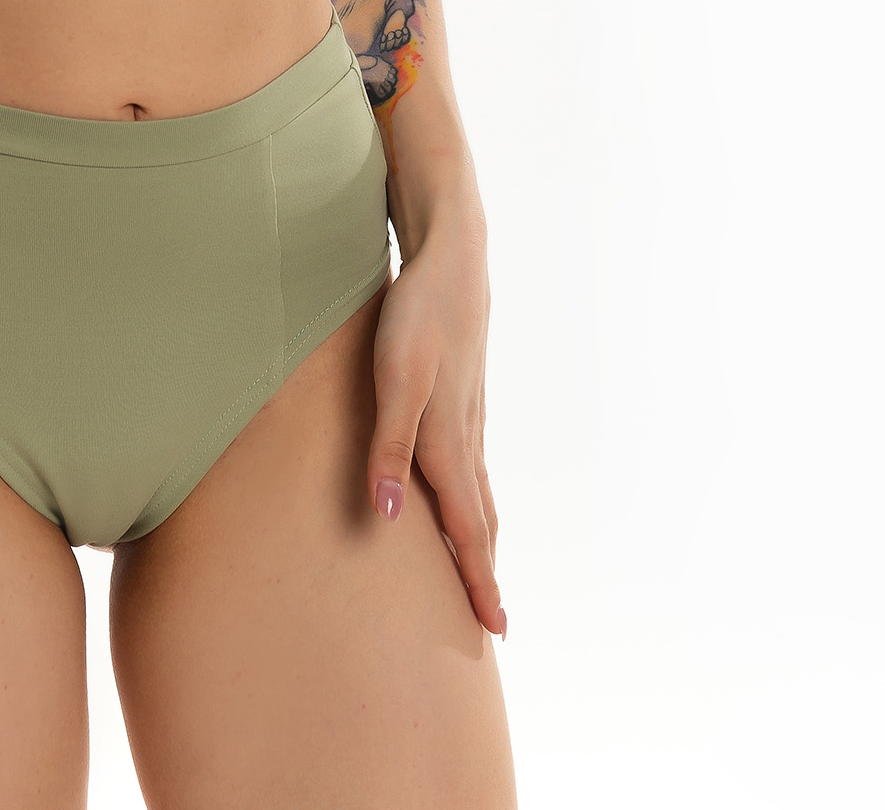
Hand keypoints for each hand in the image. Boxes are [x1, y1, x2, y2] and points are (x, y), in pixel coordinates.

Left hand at [365, 203, 505, 635]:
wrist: (452, 258)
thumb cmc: (417, 316)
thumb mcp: (394, 379)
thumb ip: (388, 447)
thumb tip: (389, 517)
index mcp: (448, 441)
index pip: (467, 528)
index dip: (478, 579)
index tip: (496, 627)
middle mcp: (465, 436)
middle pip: (480, 518)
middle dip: (486, 570)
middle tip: (496, 620)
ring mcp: (468, 414)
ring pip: (480, 490)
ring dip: (483, 535)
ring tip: (484, 566)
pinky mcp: (462, 394)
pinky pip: (472, 462)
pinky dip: (476, 495)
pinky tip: (467, 489)